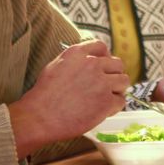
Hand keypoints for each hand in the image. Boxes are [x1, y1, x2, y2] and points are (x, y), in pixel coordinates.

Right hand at [10, 40, 128, 154]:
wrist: (39, 117)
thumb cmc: (44, 96)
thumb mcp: (56, 66)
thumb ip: (76, 60)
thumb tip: (92, 60)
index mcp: (77, 53)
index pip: (100, 47)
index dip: (105, 57)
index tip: (103, 67)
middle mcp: (92, 64)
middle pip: (117, 64)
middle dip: (113, 75)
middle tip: (105, 87)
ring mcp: (101, 82)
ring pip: (124, 81)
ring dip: (117, 90)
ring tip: (105, 98)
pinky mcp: (107, 101)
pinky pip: (121, 100)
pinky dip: (114, 107)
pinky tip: (102, 111)